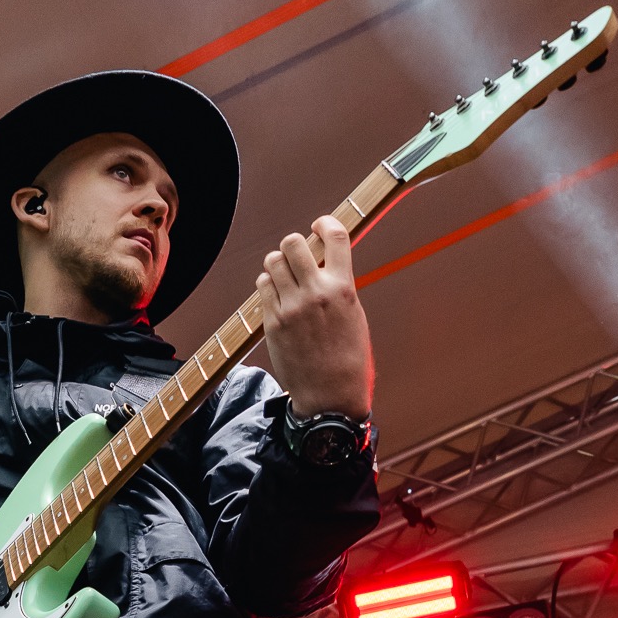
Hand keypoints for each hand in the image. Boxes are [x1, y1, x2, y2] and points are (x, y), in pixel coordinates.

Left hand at [257, 213, 372, 417]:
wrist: (330, 396)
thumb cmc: (348, 357)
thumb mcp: (354, 315)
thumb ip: (338, 285)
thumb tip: (323, 261)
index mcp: (343, 288)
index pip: (335, 235)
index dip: (325, 222)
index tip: (319, 224)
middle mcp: (316, 293)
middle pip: (292, 242)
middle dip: (293, 245)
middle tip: (298, 258)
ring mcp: (291, 307)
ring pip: (272, 261)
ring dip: (278, 264)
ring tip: (286, 278)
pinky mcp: (272, 321)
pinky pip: (263, 285)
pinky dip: (268, 285)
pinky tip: (278, 296)